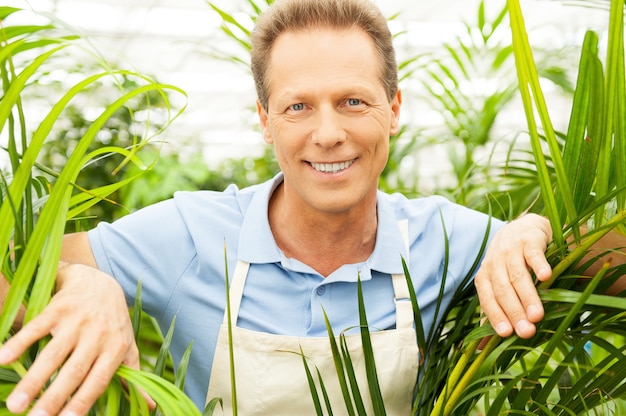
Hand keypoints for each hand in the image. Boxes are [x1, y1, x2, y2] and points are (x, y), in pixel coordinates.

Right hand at [0, 262, 148, 414]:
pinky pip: (37, 327)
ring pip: (53, 354)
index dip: (83, 401)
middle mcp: (98, 335)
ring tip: (15, 405)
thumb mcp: (127, 347)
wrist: (100, 281)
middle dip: (53, 398)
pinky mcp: (58, 308)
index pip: (98, 380)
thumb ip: (133, 376)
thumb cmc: (114, 322)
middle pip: (73, 372)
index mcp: (115, 348)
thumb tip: (150, 407)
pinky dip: (19, 343)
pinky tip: (3, 359)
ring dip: (33, 380)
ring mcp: (77, 320)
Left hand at [474, 213, 552, 338]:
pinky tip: (546, 277)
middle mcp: (494, 262)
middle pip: (503, 289)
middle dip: (514, 311)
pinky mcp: (529, 239)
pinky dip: (539, 264)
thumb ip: (491, 314)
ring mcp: (511, 249)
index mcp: (485, 276)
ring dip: (528, 296)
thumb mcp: (497, 286)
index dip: (495, 316)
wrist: (523, 229)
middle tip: (527, 332)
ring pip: (518, 275)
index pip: (487, 299)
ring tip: (538, 315)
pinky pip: (533, 253)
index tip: (506, 334)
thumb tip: (477, 350)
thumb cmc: (509, 265)